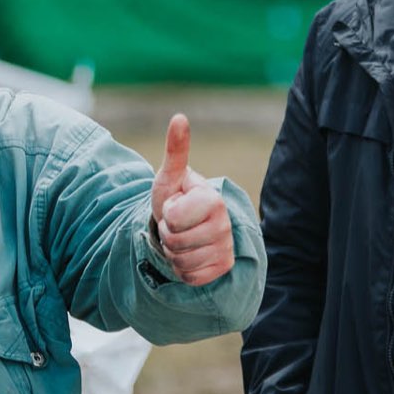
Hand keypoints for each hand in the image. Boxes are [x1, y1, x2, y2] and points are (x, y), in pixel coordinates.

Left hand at [149, 114, 234, 287]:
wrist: (186, 226)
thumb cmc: (176, 198)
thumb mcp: (169, 177)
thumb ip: (175, 150)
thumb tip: (179, 117)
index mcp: (213, 200)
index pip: (173, 219)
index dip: (166, 215)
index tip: (176, 207)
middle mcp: (226, 225)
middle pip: (175, 242)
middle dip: (167, 235)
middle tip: (177, 225)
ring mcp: (226, 248)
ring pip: (182, 262)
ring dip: (174, 252)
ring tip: (182, 238)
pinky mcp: (223, 269)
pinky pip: (190, 276)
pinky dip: (183, 269)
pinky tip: (189, 255)